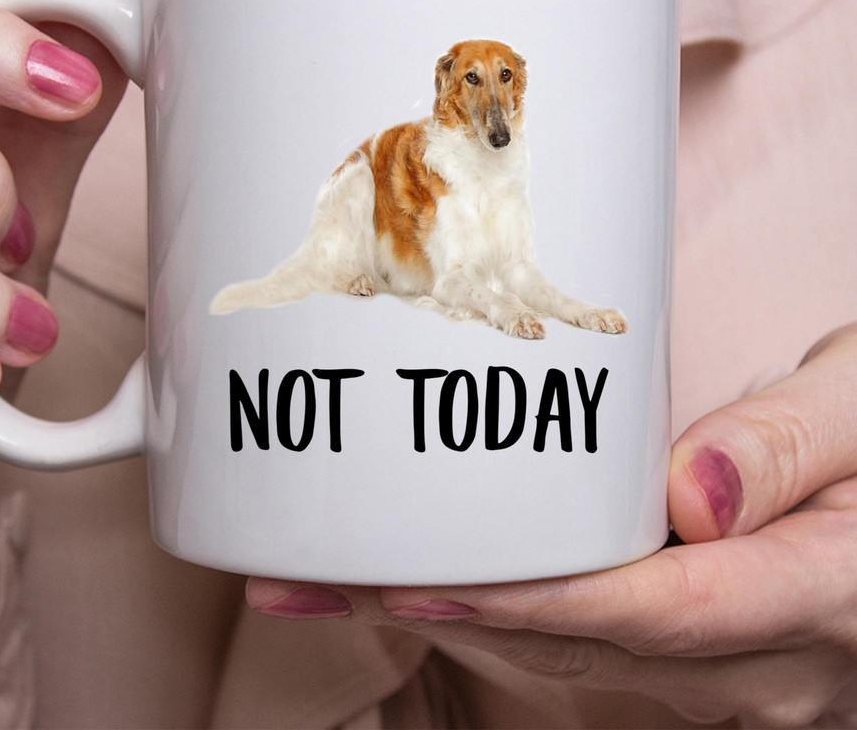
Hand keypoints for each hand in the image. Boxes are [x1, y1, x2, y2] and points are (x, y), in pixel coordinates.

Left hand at [247, 324, 856, 726]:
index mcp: (821, 594)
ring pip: (565, 653)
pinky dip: (491, 611)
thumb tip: (693, 494)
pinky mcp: (689, 649)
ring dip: (445, 613)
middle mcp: (763, 662)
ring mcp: (724, 670)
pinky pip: (578, 640)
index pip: (659, 605)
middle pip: (580, 642)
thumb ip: (794, 444)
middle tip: (308, 577)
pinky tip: (417, 579)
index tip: (415, 582)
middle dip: (441, 610)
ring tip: (324, 578)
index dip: (532, 599)